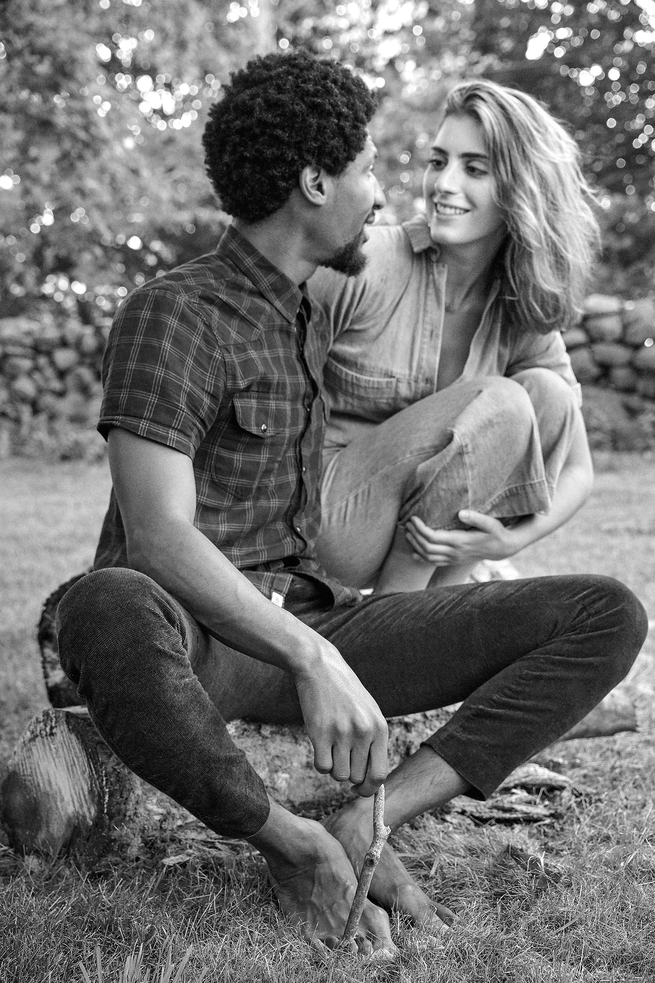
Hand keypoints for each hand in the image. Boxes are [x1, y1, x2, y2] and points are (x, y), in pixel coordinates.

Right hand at [292, 641, 387, 797]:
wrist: (321, 667)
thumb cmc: (345, 692)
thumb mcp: (369, 713)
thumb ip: (373, 741)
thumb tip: (372, 779)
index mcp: (380, 728)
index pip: (380, 774)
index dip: (369, 789)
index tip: (359, 789)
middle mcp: (364, 732)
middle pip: (357, 777)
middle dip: (348, 773)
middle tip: (341, 756)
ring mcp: (342, 733)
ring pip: (339, 775)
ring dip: (333, 767)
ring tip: (331, 747)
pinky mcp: (320, 733)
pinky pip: (322, 767)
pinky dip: (320, 761)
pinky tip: (320, 745)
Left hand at [405, 510, 530, 566]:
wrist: (502, 548)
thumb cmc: (496, 532)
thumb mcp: (490, 523)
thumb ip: (476, 518)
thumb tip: (461, 513)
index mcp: (460, 542)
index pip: (433, 537)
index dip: (421, 529)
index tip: (413, 518)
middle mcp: (455, 553)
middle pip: (427, 547)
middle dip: (415, 535)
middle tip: (407, 523)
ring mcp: (454, 559)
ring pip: (428, 557)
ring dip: (416, 546)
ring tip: (408, 534)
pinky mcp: (454, 561)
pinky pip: (435, 563)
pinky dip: (422, 559)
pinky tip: (414, 553)